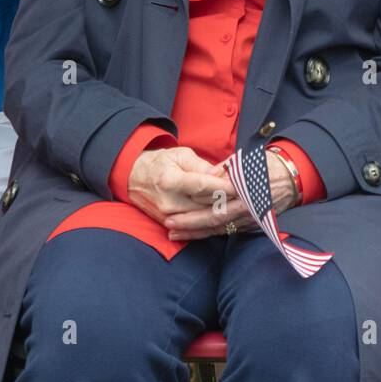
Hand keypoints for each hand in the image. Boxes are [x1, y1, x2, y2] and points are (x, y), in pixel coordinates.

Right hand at [124, 147, 242, 235]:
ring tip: (240, 204)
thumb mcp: (181, 155)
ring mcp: (167, 216)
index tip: (243, 185)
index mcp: (170, 181)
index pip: (203, 187)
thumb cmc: (160, 162)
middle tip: (247, 193)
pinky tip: (225, 215)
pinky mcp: (167, 224)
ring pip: (203, 217)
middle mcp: (168, 201)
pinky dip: (211, 220)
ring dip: (222, 211)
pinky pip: (194, 226)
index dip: (224, 186)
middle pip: (206, 205)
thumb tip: (222, 173)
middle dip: (228, 200)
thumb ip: (203, 166)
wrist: (133, 176)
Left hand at [162, 147, 300, 240]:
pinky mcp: (253, 225)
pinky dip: (211, 234)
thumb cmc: (267, 166)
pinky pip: (228, 232)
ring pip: (219, 229)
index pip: (214, 201)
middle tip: (169, 225)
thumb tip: (207, 175)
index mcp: (244, 190)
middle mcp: (247, 207)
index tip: (174, 209)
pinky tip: (196, 234)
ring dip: (196, 233)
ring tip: (175, 234)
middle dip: (189, 224)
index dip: (193, 207)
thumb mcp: (247, 162)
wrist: (293, 179)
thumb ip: (225, 169)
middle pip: (213, 219)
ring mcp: (250, 219)